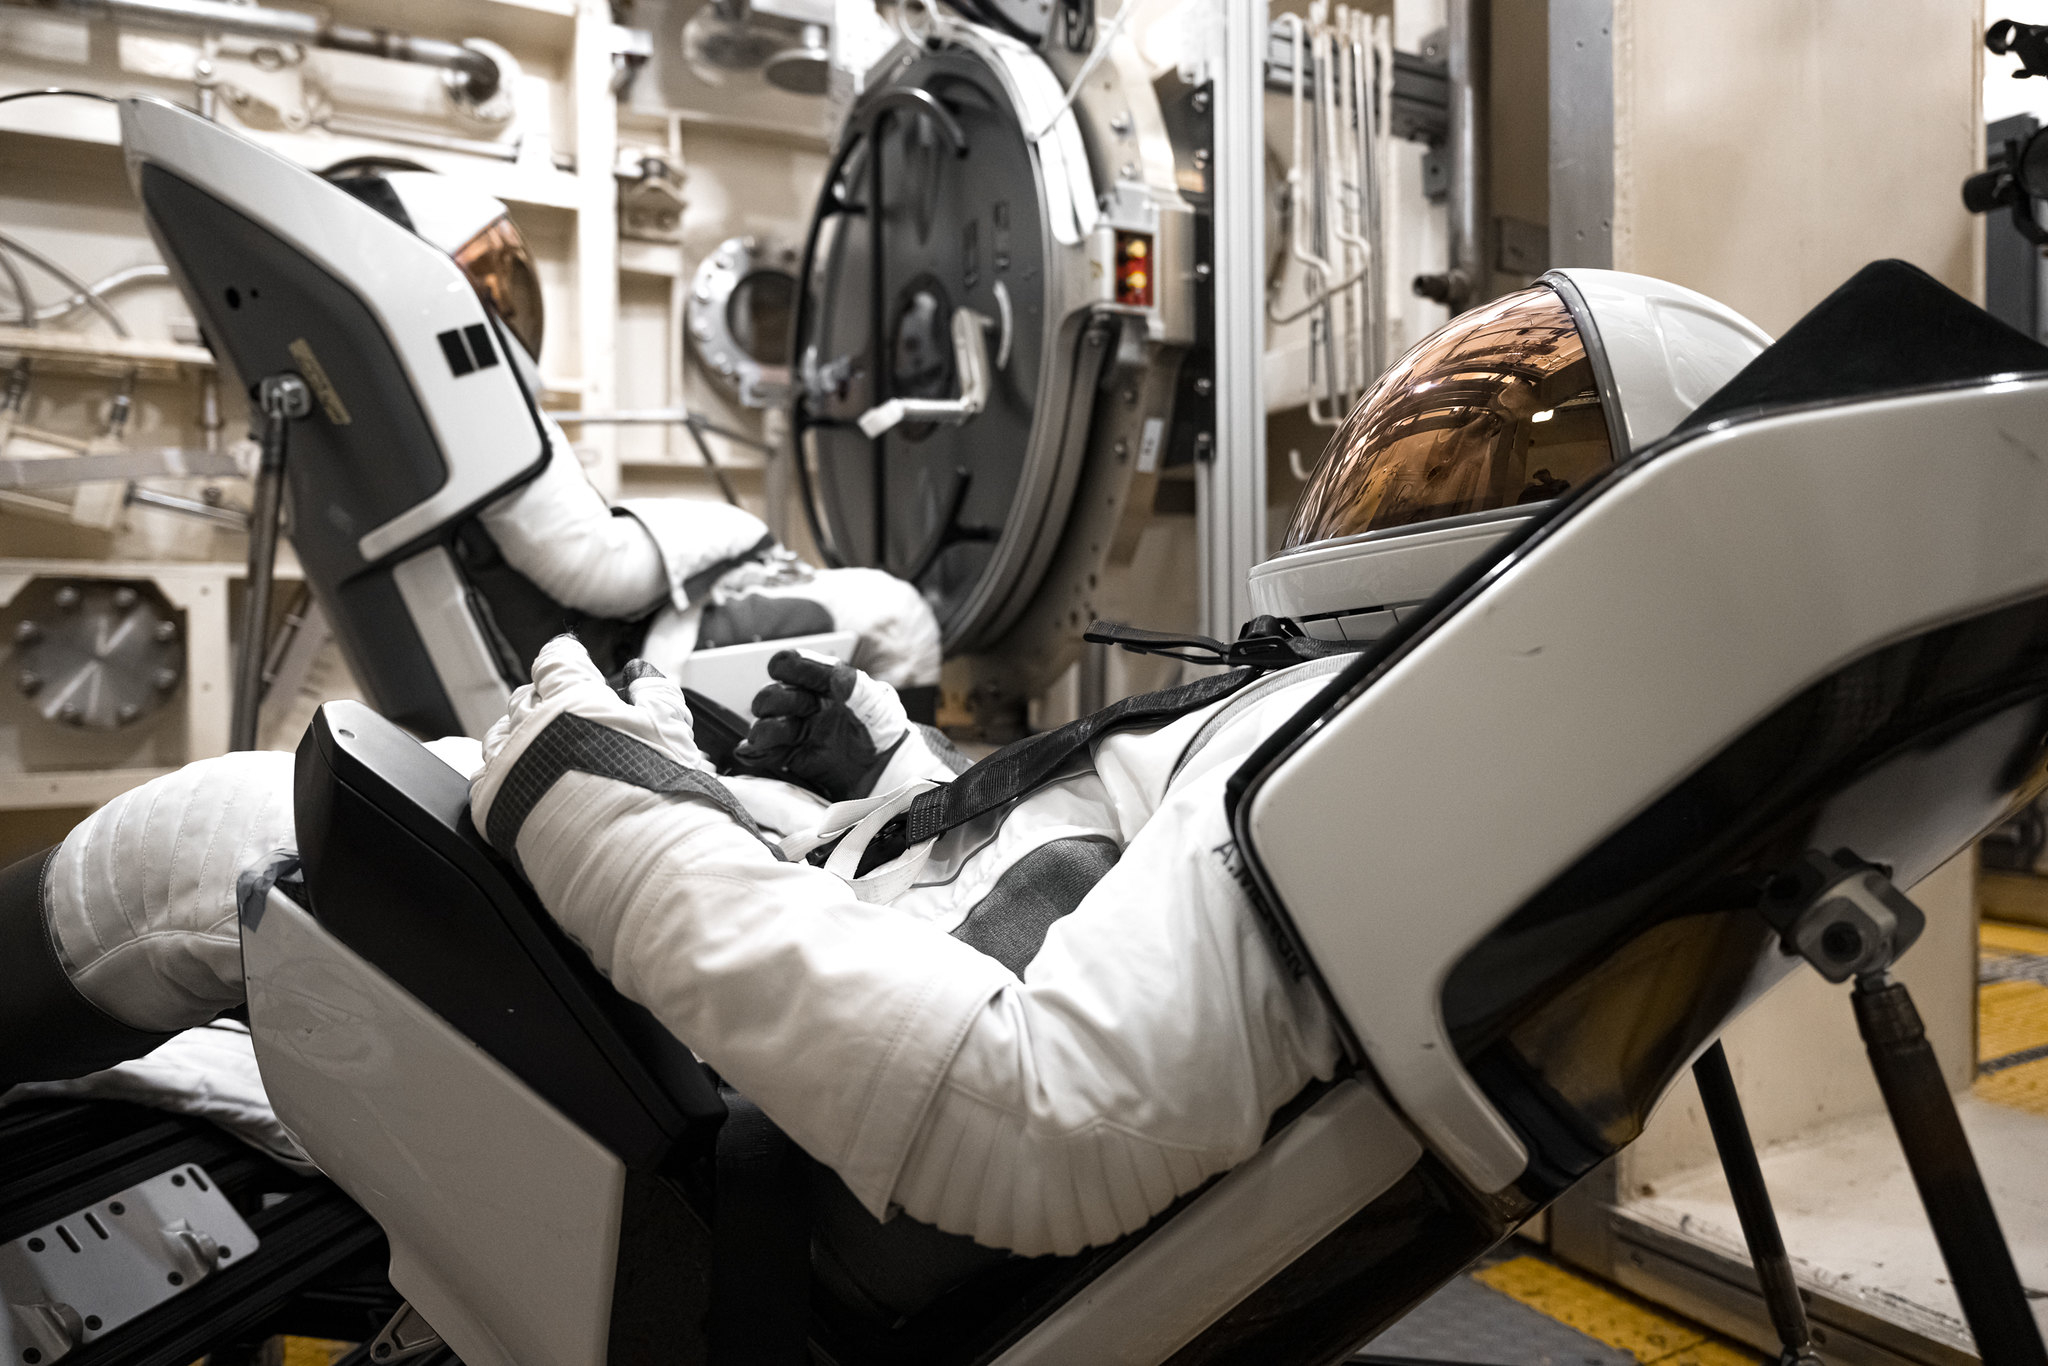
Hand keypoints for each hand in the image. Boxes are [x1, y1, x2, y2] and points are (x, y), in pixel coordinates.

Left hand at [472, 636, 713, 860]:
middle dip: (542, 697)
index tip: (568, 657)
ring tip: (536, 747)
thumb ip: (657, 695)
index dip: (565, 656)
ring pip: (498, 735)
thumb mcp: (672, 733)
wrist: (638, 865)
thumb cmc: (659, 798)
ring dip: (516, 735)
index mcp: (574, 701)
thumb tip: (643, 675)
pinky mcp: (492, 807)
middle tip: (561, 708)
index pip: (557, 661)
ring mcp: (509, 766)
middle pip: (525, 697)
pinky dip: (499, 773)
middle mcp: (533, 727)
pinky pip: (483, 777)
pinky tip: (517, 783)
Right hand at [732, 649, 908, 801]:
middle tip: (782, 710)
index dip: (788, 666)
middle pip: (775, 696)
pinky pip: (766, 753)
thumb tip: (838, 675)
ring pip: (766, 725)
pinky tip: (752, 753)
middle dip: (772, 700)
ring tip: (764, 738)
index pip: (798, 665)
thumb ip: (857, 691)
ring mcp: (800, 732)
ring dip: (763, 730)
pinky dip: (755, 753)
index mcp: (828, 685)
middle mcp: (810, 705)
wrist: (890, 778)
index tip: (779, 669)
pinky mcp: (794, 758)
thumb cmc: (887, 736)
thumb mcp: (879, 709)